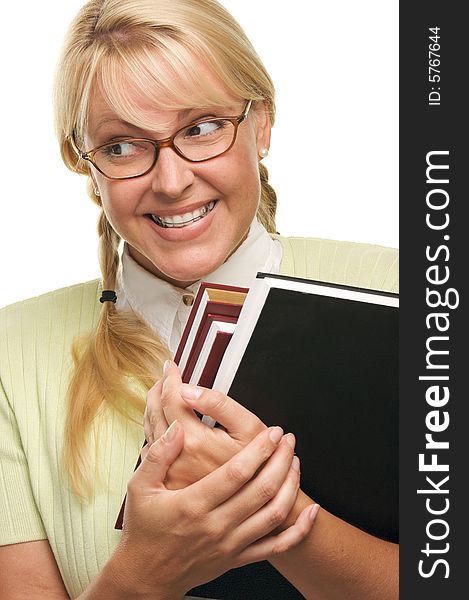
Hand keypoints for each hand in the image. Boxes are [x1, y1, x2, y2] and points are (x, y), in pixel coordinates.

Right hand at [113, 419, 318, 597]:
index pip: (237, 473)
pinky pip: (277, 547)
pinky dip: (299, 530)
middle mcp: (216, 526)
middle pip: (262, 490)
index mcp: (194, 505)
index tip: (272, 432)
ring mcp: (231, 545)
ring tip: (296, 462)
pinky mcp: (238, 558)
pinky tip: (311, 513)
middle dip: (281, 460)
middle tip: (288, 439)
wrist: (146, 576)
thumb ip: (158, 455)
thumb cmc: (144, 529)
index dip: (259, 450)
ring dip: (291, 486)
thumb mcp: (139, 487)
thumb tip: (177, 429)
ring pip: (273, 515)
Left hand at [143, 360, 267, 487]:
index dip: (171, 378)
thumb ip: (218, 404)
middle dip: (158, 390)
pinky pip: (153, 452)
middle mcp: (176, 459)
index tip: (172, 365)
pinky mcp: (171, 484)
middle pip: (155, 414)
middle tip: (164, 376)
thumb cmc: (260, 463)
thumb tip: (187, 390)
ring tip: (160, 394)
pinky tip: (162, 425)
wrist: (259, 505)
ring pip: (151, 432)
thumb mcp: (247, 426)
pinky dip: (155, 432)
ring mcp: (172, 474)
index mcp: (194, 441)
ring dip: (153, 409)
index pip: (171, 399)